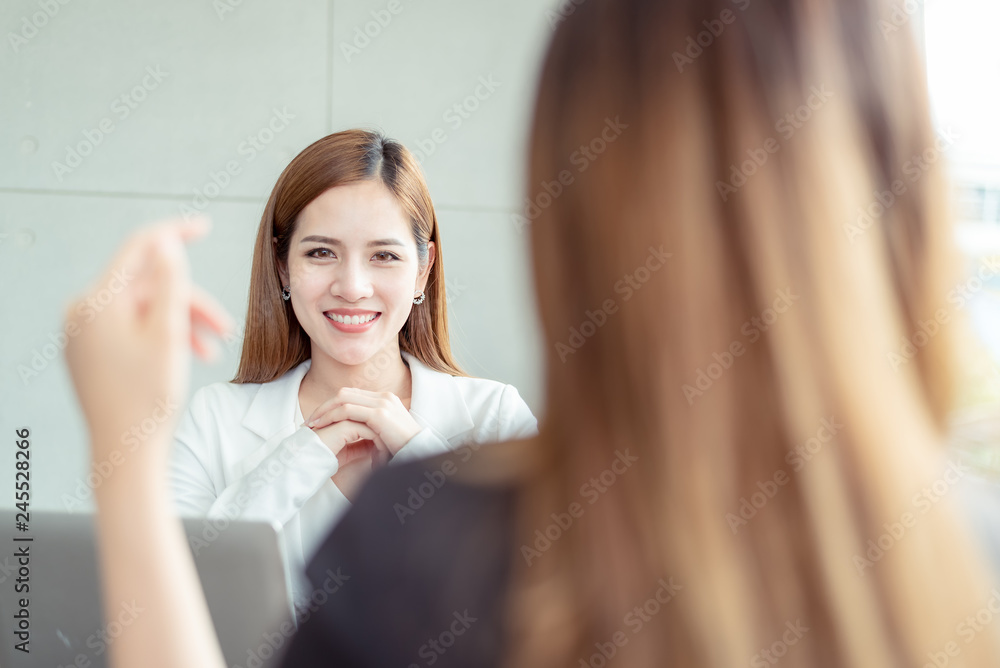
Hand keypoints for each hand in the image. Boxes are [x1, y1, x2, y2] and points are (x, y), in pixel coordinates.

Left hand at [63, 217, 231, 476]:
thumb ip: (170, 282)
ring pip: (144, 310)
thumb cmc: (146, 401)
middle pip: (147, 287)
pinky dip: (162, 336)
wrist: (126, 452)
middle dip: (190, 302)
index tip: (203, 226)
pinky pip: (132, 329)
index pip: (139, 249)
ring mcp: (84, 334)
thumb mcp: (168, 333)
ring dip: (181, 322)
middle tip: (225, 327)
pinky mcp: (91, 352)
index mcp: (96, 303)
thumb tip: (166, 241)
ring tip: (212, 349)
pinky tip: (187, 356)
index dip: (175, 234)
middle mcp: (82, 313)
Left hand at [306, 388, 420, 456]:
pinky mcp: (379, 414)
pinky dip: (332, 417)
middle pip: (345, 393)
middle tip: (310, 421)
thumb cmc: (402, 450)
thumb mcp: (384, 435)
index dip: (333, 405)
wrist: (419, 455)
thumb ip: (370, 429)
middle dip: (325, 406)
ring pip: (343, 399)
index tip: (319, 418)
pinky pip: (348, 411)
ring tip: (312, 424)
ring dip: (324, 411)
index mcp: (385, 399)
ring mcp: (382, 403)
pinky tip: (323, 427)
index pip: (352, 394)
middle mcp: (383, 397)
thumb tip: (354, 435)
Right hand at [310, 420, 386, 500]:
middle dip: (386, 437)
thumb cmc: (327, 457)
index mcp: (349, 416)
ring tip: (388, 456)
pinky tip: (382, 456)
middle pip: (376, 420)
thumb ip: (363, 445)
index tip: (391, 449)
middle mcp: (348, 413)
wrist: (308, 461)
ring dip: (383, 440)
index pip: (373, 420)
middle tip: (394, 452)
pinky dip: (377, 444)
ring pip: (374, 424)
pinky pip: (368, 431)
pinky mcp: (344, 425)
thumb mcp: (349, 452)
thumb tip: (379, 446)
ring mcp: (346, 416)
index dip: (383, 434)